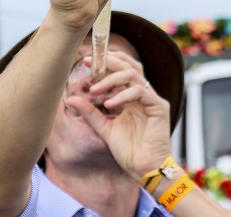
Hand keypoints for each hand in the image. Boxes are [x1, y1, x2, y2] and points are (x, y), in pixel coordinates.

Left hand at [67, 52, 170, 181]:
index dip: (106, 63)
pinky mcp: (159, 107)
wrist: (143, 170)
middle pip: (129, 66)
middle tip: (90, 63)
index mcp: (132, 97)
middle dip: (109, 62)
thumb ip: (90, 113)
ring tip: (95, 90)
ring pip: (133, 75)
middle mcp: (144, 94)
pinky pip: (140, 92)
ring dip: (112, 79)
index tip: (86, 61)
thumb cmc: (128, 151)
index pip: (122, 70)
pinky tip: (109, 104)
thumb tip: (71, 98)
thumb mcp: (104, 128)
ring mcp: (152, 99)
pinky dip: (123, 95)